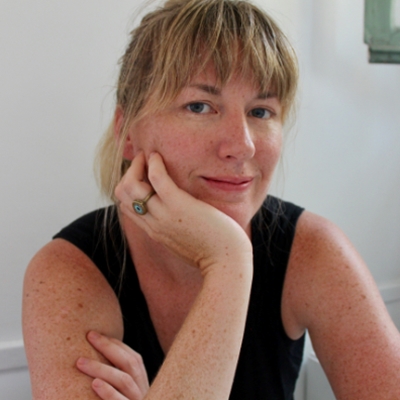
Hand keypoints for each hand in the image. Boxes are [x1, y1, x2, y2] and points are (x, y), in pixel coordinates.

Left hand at [76, 331, 148, 399]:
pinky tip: (95, 384)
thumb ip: (113, 377)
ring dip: (102, 368)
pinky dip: (109, 392)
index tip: (96, 335)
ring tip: (80, 362)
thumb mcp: (120, 392)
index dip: (116, 344)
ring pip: (124, 380)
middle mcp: (143, 391)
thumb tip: (89, 360)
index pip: (133, 358)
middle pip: (130, 364)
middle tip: (89, 336)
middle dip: (108, 348)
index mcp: (141, 384)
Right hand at [115, 152, 251, 272]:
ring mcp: (164, 215)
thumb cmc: (214, 252)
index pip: (127, 207)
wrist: (227, 263)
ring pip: (131, 186)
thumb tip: (181, 218)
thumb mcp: (187, 242)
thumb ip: (177, 230)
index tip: (142, 174)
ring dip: (138, 165)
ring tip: (150, 156)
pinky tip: (159, 156)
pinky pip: (157, 178)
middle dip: (129, 173)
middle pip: (122, 194)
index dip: (129, 187)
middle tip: (143, 161)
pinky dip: (154, 163)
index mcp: (155, 231)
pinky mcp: (179, 206)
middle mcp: (154, 224)